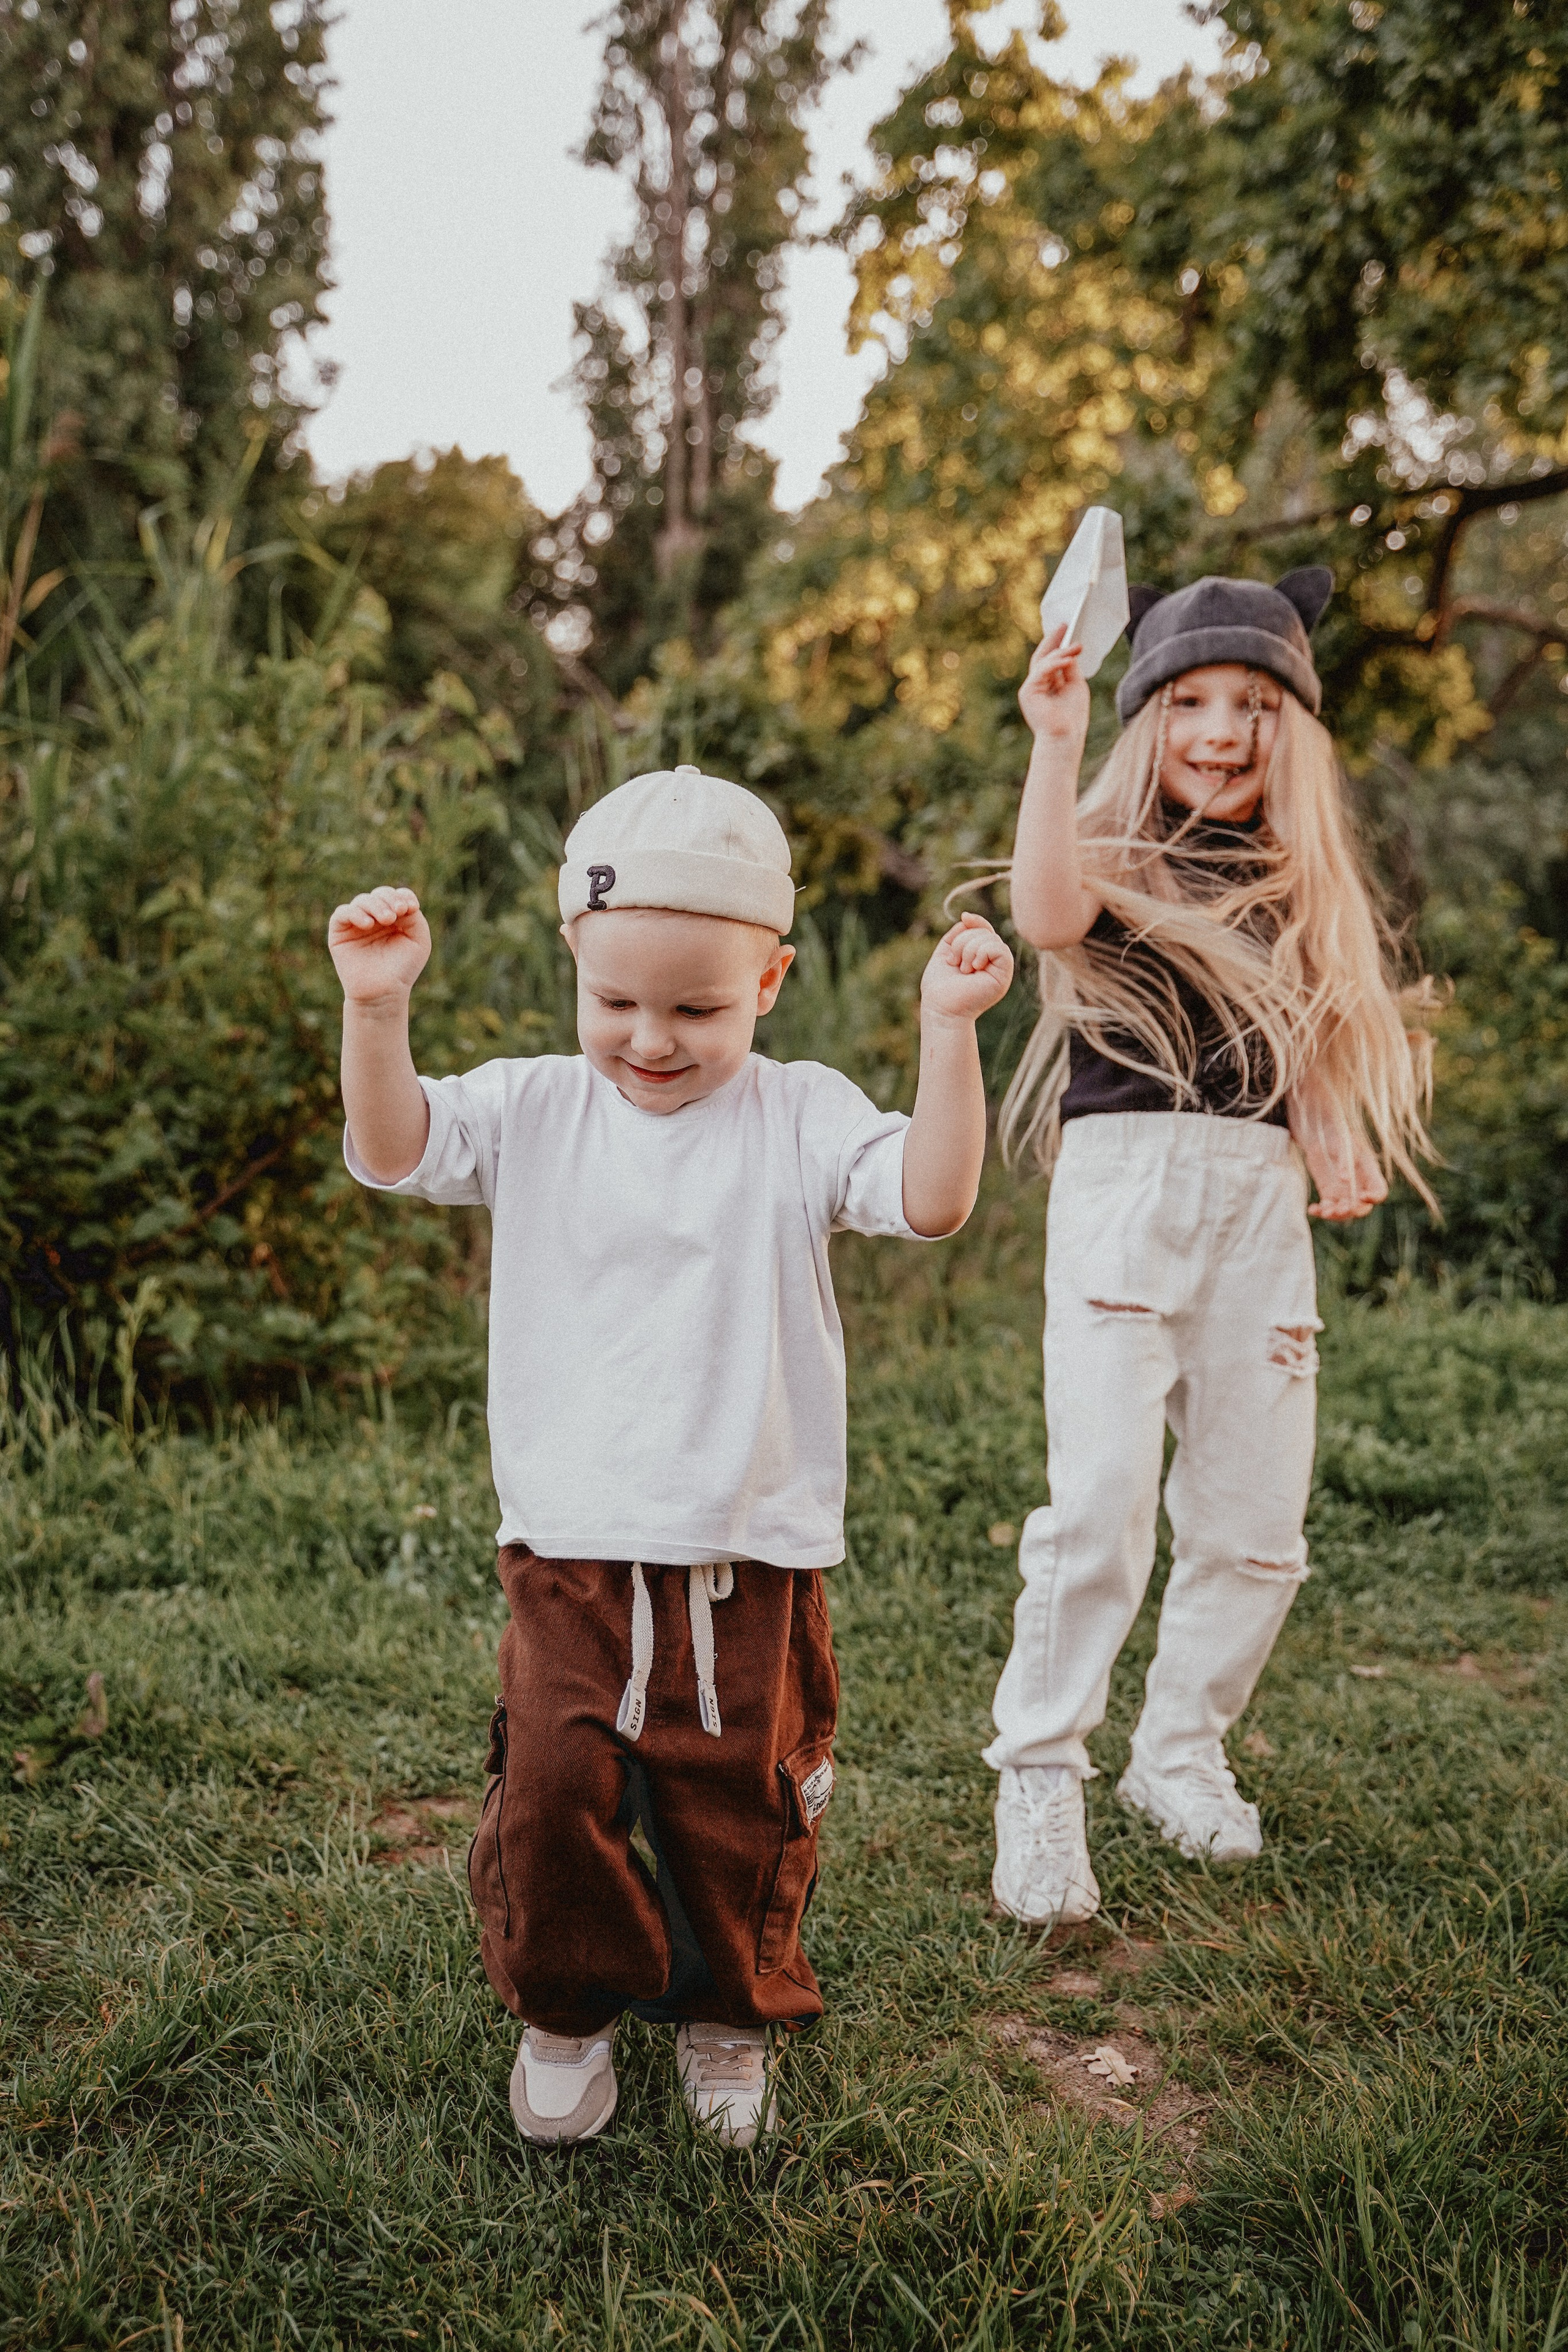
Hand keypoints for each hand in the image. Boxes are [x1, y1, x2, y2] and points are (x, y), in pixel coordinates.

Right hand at [328, 887, 430, 1004]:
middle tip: (397, 914)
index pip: (396, 895)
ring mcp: (356, 924)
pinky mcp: (339, 932)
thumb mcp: (418, 940)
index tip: (410, 908)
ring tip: (386, 919)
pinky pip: (342, 913)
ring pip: (362, 901)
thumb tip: (401, 900)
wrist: (383, 993)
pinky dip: (355, 913)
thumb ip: (415, 917)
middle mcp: (375, 918)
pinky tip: (367, 924)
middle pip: (380, 894)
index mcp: (394, 918)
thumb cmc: (402, 969)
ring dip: (375, 906)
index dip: (403, 896)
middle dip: (389, 900)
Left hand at [920, 913, 1014, 1024]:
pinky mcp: (1004, 975)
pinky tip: (974, 967)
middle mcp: (993, 962)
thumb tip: (967, 918)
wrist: (941, 1009)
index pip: (985, 930)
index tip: (964, 917)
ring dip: (968, 949)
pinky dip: (981, 952)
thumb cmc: (940, 987)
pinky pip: (998, 948)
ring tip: (963, 969)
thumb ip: (956, 935)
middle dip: (963, 941)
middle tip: (955, 963)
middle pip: (985, 931)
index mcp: (981, 957)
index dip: (976, 921)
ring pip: (990, 938)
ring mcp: (1000, 968)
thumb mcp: (945, 953)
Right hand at [1018, 624, 1090, 746]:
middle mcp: (1036, 686)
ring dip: (1061, 652)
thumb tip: (1069, 652)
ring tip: (1077, 647)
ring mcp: (1030, 688)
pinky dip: (1055, 663)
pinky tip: (1070, 658)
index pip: (1048, 661)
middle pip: (1042, 657)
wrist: (1065, 737)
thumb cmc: (1072, 718)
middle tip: (1065, 625)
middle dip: (1053, 640)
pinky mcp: (1028, 691)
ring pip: (1043, 662)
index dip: (1056, 644)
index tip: (1066, 629)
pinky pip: (1041, 671)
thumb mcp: (1075, 686)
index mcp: (1046, 686)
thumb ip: (1070, 669)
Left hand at [1294, 1117, 1388, 1221]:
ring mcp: (1344, 1193)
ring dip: (1336, 1215)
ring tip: (1324, 1212)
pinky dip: (1320, 1212)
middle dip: (1352, 1211)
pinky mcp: (1329, 1195)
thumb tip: (1344, 1179)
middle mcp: (1359, 1187)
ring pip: (1344, 1212)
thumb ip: (1346, 1160)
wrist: (1322, 1138)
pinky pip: (1327, 1209)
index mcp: (1370, 1174)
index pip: (1379, 1191)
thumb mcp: (1345, 1143)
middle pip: (1362, 1207)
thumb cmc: (1339, 1137)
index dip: (1374, 1197)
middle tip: (1340, 1209)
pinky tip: (1312, 1209)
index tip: (1362, 1196)